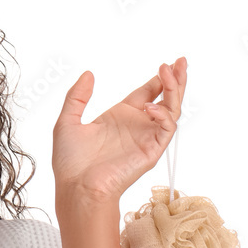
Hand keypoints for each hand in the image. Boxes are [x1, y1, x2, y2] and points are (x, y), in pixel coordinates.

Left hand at [51, 57, 186, 203]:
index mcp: (121, 117)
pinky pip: (166, 129)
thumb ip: (77, 97)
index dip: (158, 79)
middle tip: (180, 61)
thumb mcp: (67, 121)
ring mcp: (146, 138)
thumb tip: (88, 74)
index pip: (147, 93)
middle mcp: (137, 126)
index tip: (166, 64)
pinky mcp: (151, 151)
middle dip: (175, 80)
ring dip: (174, 90)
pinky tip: (149, 107)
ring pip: (171, 110)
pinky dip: (164, 116)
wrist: (77, 187)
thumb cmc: (70, 162)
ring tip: (170, 72)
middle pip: (165, 98)